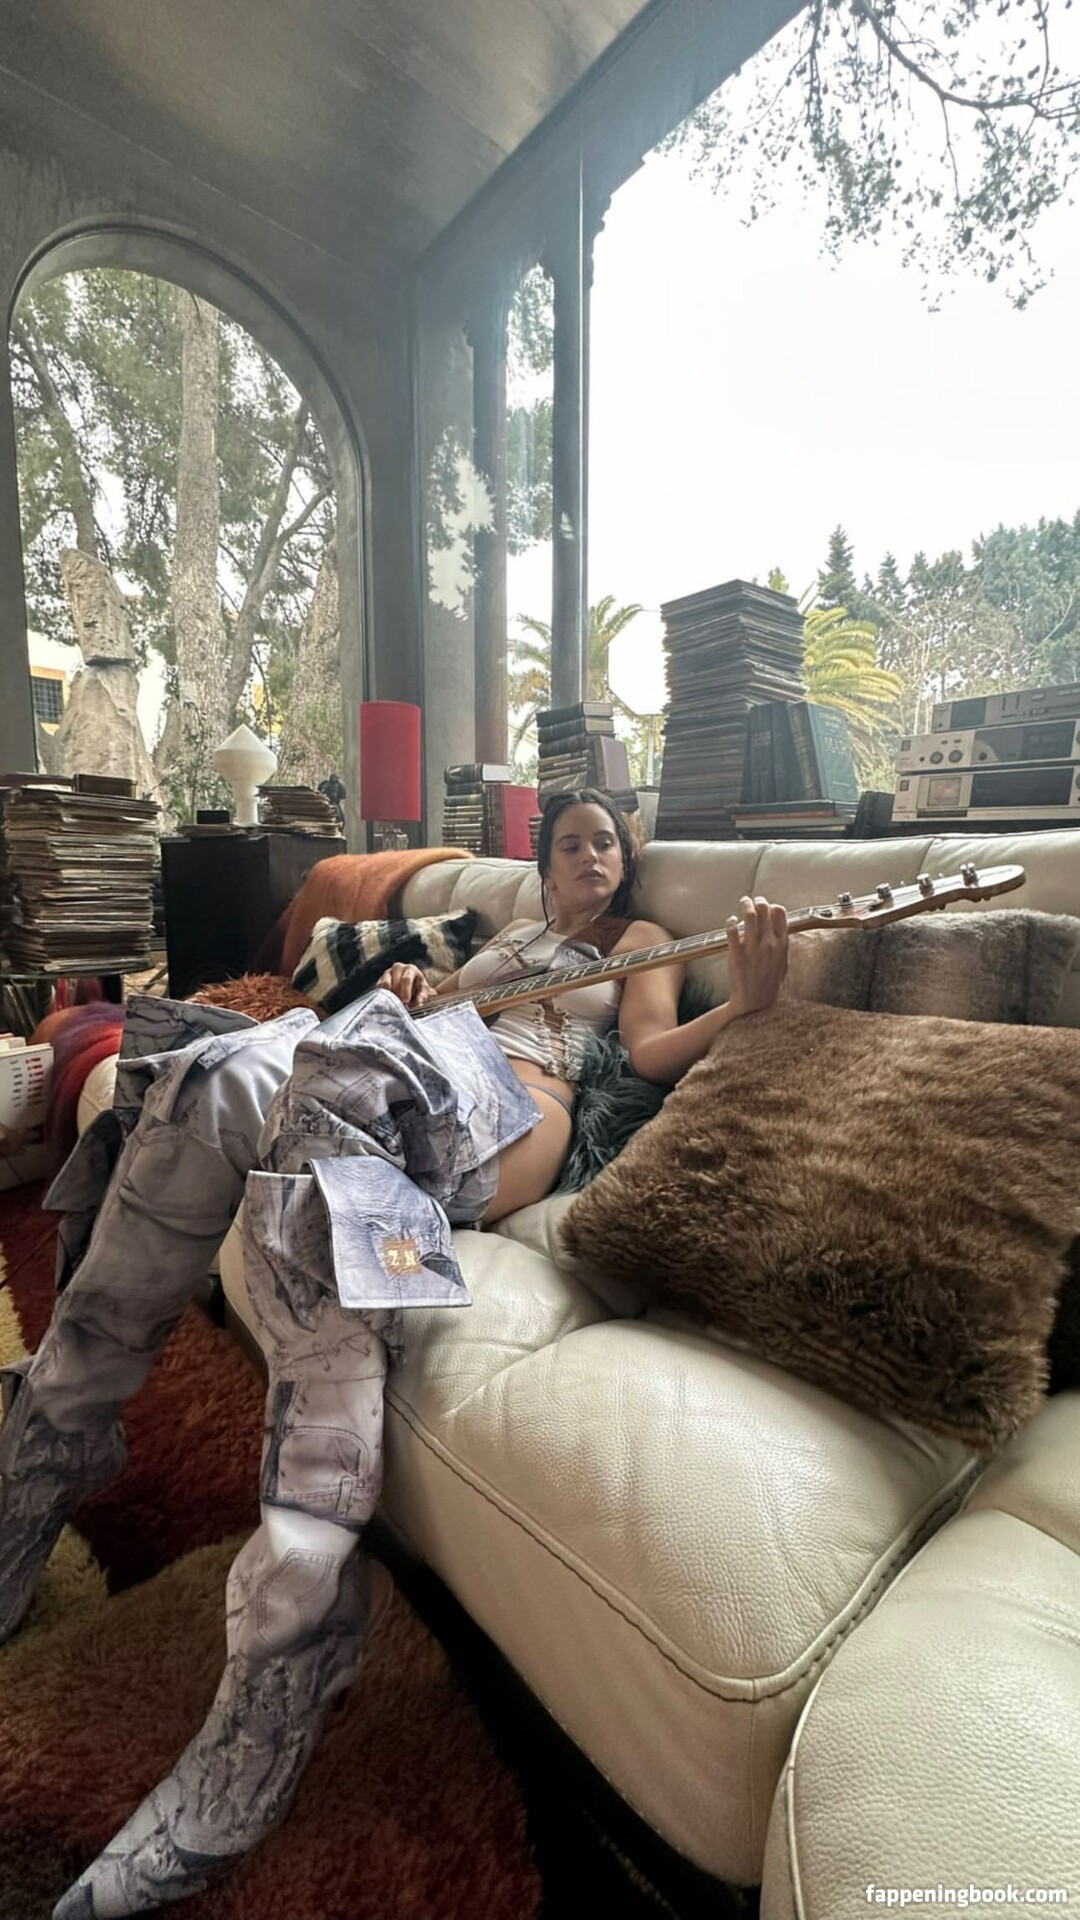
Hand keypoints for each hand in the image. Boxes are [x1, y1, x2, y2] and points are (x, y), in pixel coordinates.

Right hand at [376, 962, 434, 1008]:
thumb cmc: (418, 990)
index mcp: (411, 969)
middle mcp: (398, 968)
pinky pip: (378, 989)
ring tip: (394, 1005)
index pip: (406, 979)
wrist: (410, 989)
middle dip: (398, 995)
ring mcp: (387, 973)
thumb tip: (419, 1004)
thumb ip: (422, 997)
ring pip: (384, 985)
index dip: (406, 991)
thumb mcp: (423, 992)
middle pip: (395, 982)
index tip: (406, 1001)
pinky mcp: (380, 980)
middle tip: (400, 1006)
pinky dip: (383, 997)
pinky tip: (388, 1003)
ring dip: (389, 996)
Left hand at [725, 895, 788, 1019]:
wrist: (755, 1003)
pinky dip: (731, 921)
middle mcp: (769, 944)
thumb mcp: (783, 963)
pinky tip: (731, 921)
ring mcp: (753, 949)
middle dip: (758, 901)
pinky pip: (732, 931)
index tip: (767, 906)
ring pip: (750, 916)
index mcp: (782, 945)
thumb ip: (782, 945)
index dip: (773, 906)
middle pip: (764, 910)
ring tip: (742, 903)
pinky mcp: (737, 954)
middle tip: (752, 900)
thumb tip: (780, 927)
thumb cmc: (769, 984)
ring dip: (745, 905)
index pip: (780, 914)